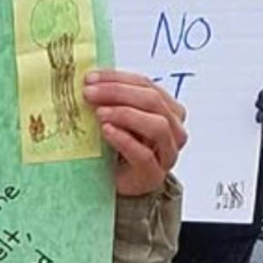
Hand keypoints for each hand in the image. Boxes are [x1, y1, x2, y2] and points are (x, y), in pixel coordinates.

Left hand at [84, 70, 187, 197]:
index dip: (117, 78)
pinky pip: (144, 155)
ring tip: (99, 113)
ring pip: (157, 126)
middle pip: (153, 101)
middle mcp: (174, 129)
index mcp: (168, 109)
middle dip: (118, 93)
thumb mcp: (117, 118)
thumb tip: (89, 78)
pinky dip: (124, 140)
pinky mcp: (153, 175)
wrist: (119, 184)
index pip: (145, 84)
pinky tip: (106, 130)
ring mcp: (167, 154)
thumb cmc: (118, 147)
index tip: (90, 78)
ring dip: (125, 114)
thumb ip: (112, 99)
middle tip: (90, 93)